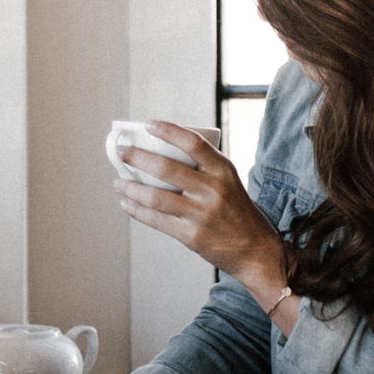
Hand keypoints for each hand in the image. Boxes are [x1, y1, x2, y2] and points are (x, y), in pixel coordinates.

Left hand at [115, 122, 289, 299]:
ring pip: (156, 196)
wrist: (255, 249)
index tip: (148, 124)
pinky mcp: (191, 235)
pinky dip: (137, 210)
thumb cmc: (237, 211)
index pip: (193, 142)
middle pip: (166, 168)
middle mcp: (213, 189)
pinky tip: (126, 203)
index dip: (168, 131)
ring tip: (118, 182)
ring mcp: (201, 213)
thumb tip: (162, 153)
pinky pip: (156, 220)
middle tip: (121, 151)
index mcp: (223, 170)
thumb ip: (204, 169)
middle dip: (137, 157)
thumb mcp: (229, 182)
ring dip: (131, 188)